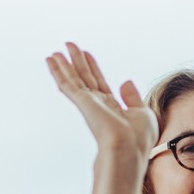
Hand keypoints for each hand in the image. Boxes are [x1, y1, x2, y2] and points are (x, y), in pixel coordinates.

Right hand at [47, 42, 157, 159]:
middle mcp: (98, 104)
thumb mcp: (142, 113)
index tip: (87, 54)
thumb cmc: (138, 138)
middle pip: (84, 77)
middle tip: (69, 45)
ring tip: (56, 52)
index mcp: (112, 107)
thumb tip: (125, 82)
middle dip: (77, 61)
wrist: (129, 148)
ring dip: (64, 65)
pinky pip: (67, 83)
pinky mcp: (82, 102)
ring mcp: (88, 103)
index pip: (100, 83)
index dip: (93, 68)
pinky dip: (58, 71)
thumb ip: (133, 97)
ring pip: (73, 79)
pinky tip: (51, 60)